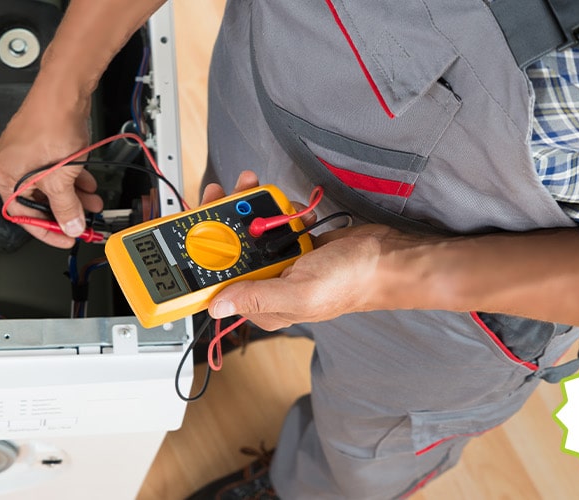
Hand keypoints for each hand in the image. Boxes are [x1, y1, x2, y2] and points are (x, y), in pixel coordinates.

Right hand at [0, 79, 104, 247]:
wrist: (64, 90)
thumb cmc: (52, 123)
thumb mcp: (62, 177)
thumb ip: (66, 206)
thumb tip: (70, 224)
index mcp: (3, 176)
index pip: (23, 216)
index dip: (47, 231)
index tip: (66, 237)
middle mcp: (8, 165)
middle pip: (36, 201)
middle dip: (64, 211)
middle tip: (82, 221)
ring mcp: (23, 154)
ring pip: (48, 185)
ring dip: (71, 195)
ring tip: (91, 203)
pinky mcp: (38, 144)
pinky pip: (52, 170)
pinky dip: (69, 178)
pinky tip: (86, 183)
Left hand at [203, 171, 399, 330]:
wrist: (387, 257)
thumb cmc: (351, 282)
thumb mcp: (298, 293)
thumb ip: (255, 297)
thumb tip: (216, 307)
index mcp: (262, 305)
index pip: (218, 282)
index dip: (200, 256)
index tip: (192, 226)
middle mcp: (267, 285)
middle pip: (229, 251)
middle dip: (223, 220)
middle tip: (224, 194)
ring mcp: (279, 262)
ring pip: (249, 232)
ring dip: (252, 209)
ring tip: (257, 192)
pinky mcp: (292, 243)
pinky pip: (272, 222)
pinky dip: (278, 210)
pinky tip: (290, 209)